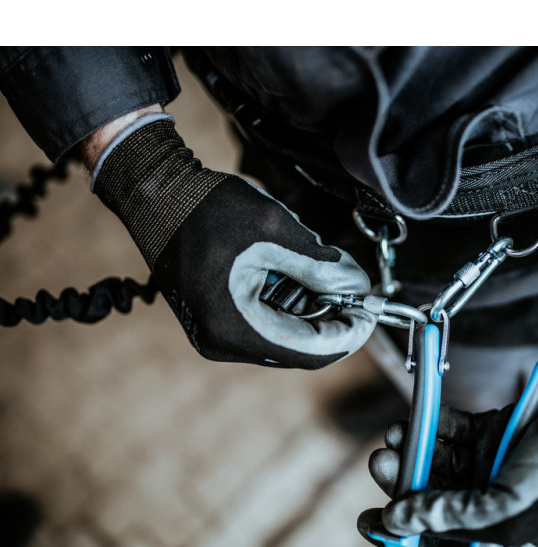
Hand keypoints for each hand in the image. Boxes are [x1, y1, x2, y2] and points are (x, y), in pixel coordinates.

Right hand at [91, 113, 375, 368]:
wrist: (155, 196)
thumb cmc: (207, 209)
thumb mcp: (274, 231)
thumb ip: (320, 265)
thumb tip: (357, 286)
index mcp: (234, 326)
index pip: (309, 351)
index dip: (348, 334)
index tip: (373, 312)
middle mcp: (223, 342)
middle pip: (298, 347)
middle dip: (334, 320)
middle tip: (359, 291)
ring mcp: (217, 335)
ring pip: (285, 336)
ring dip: (314, 311)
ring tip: (330, 276)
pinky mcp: (216, 321)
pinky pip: (266, 324)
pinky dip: (291, 305)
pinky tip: (301, 276)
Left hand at [358, 371, 537, 546]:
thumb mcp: (504, 512)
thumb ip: (448, 518)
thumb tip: (396, 520)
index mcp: (501, 538)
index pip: (442, 543)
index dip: (403, 533)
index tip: (369, 520)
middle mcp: (495, 504)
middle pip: (435, 498)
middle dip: (405, 483)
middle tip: (381, 464)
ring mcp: (494, 465)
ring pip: (440, 462)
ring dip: (415, 452)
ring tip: (395, 439)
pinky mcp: (495, 431)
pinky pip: (454, 432)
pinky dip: (434, 427)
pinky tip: (415, 421)